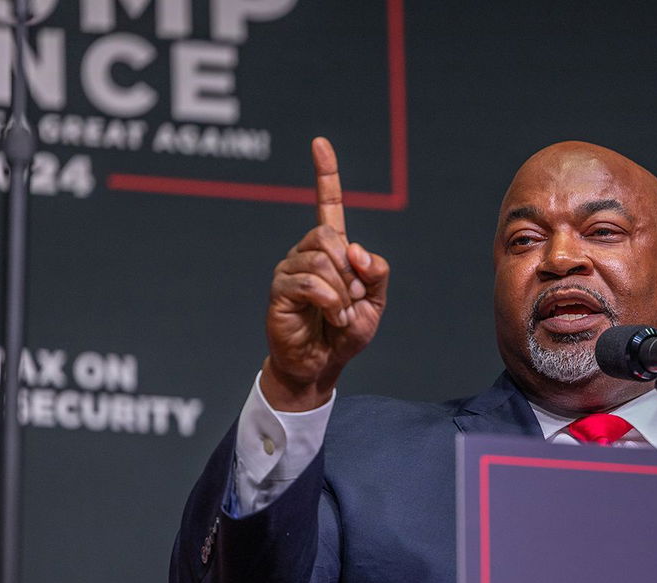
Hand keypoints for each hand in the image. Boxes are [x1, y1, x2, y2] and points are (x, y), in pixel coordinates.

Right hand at [261, 137, 389, 409]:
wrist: (322, 364)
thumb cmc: (345, 333)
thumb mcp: (375, 302)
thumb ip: (376, 273)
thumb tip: (355, 250)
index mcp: (332, 250)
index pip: (328, 205)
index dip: (326, 175)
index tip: (320, 143)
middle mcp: (307, 252)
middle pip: (330, 237)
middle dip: (350, 272)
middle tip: (351, 299)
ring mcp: (290, 269)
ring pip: (322, 261)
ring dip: (341, 292)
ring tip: (338, 314)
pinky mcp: (280, 290)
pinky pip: (310, 282)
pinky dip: (329, 301)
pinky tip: (330, 316)